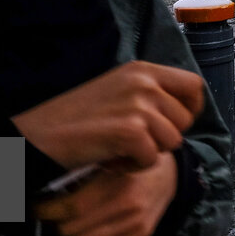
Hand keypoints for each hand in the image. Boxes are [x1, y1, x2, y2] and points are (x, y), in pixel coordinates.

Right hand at [12, 62, 203, 169]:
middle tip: (133, 142)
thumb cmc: (78, 117)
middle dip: (165, 138)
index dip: (191, 110)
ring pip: (172, 142)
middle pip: (185, 119)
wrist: (40, 133)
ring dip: (149, 154)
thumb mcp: (118, 90)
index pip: (194, 86)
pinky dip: (133, 166)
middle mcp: (144, 82)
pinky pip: (152, 159)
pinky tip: (111, 159)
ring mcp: (138, 105)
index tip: (173, 125)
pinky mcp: (130, 130)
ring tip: (119, 149)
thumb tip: (186, 111)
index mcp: (142, 69)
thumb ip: (149, 94)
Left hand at [36, 153, 177, 235]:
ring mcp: (136, 226)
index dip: (48, 211)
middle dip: (57, 222)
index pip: (72, 207)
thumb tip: (48, 189)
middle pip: (73, 229)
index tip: (38, 207)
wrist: (170, 171)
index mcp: (116, 184)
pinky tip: (90, 231)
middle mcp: (127, 208)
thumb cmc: (132, 161)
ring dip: (73, 235)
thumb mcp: (109, 158)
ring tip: (73, 221)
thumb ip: (83, 174)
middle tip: (54, 213)